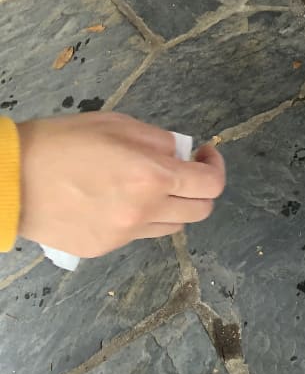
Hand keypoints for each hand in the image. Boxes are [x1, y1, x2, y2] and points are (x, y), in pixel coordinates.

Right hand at [17, 112, 225, 257]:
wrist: (9, 180)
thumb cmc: (62, 143)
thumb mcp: (118, 125)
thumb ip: (159, 141)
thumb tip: (181, 153)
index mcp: (152, 178)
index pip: (211, 185)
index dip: (215, 167)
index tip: (204, 155)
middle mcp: (144, 212)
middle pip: (200, 211)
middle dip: (200, 190)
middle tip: (185, 172)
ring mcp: (123, 235)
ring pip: (171, 226)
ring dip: (172, 206)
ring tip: (149, 187)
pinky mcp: (102, 248)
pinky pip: (138, 235)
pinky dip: (140, 219)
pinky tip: (118, 201)